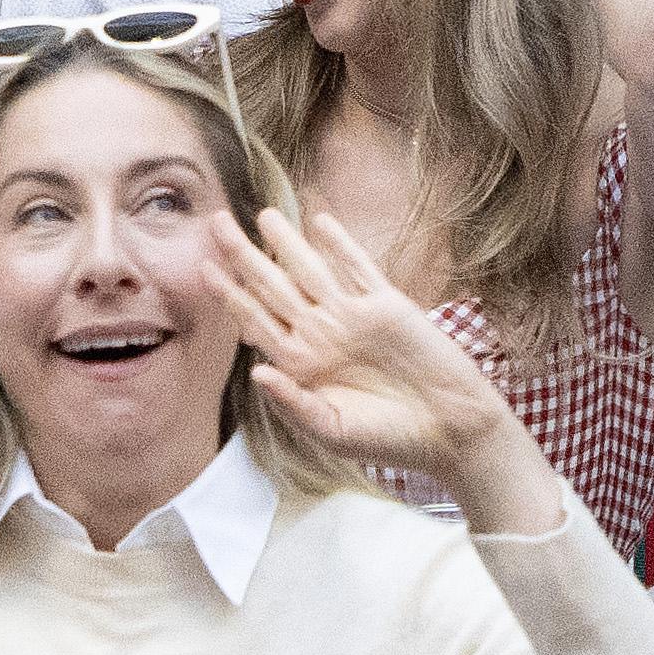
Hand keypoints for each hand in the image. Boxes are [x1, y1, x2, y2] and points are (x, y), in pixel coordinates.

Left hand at [206, 208, 521, 475]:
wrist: (449, 429)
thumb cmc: (390, 439)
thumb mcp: (333, 431)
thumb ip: (294, 404)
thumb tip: (256, 373)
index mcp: (302, 364)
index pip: (256, 320)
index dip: (230, 294)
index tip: (204, 269)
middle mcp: (322, 334)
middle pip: (274, 286)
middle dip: (244, 255)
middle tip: (217, 222)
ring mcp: (353, 317)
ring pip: (311, 271)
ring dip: (287, 242)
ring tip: (263, 214)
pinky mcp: (388, 306)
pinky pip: (359, 269)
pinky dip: (341, 246)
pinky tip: (321, 223)